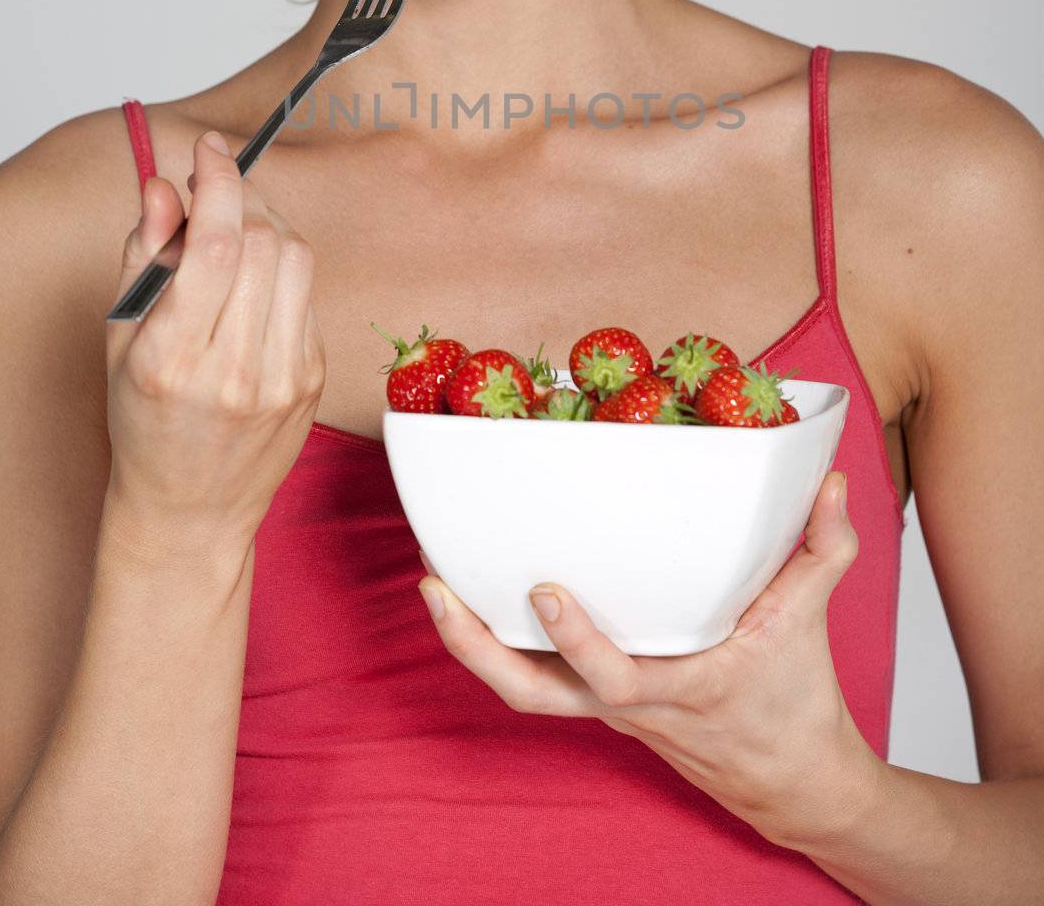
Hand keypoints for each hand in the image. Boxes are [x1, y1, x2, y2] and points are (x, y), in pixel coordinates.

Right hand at [104, 131, 326, 561]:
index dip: (218, 181)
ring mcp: (283, 378)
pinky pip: (308, 294)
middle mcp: (233, 371)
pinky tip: (255, 281)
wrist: (192, 509)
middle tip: (217, 189)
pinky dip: (283, 269)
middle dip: (241, 196)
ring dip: (268, 224)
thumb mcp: (121, 341)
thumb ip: (144, 256)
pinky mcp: (314, 379)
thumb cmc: (146, 423)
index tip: (210, 150)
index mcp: (172, 360)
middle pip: (262, 241)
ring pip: (297, 258)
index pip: (212, 244)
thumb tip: (166, 186)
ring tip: (237, 229)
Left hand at [417, 468, 880, 847]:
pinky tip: (475, 592)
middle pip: (531, 695)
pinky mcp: (599, 698)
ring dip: (470, 643)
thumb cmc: (794, 701)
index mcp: (680, 687)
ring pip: (521, 689)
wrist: (788, 779)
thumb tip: (829, 481)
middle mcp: (629, 703)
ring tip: (432, 581)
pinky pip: (535, 675)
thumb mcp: (810, 618)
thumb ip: (823, 547)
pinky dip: (498, 642)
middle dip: (474, 646)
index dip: (575, 641)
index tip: (545, 588)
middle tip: (433, 585)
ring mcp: (607, 705)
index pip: (614, 678)